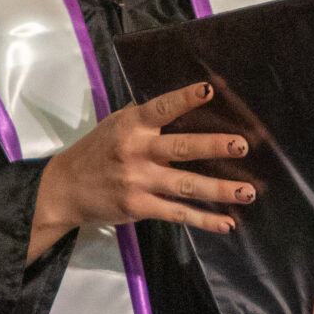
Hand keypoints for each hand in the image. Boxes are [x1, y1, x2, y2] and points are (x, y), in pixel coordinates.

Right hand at [30, 82, 254, 259]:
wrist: (65, 188)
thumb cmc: (96, 151)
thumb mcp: (115, 124)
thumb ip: (145, 117)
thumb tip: (181, 103)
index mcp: (132, 125)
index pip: (162, 108)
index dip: (186, 98)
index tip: (210, 90)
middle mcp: (136, 151)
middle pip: (181, 148)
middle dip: (214, 146)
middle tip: (243, 145)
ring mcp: (138, 181)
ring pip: (186, 185)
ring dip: (220, 189)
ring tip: (248, 192)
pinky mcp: (139, 207)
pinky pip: (177, 213)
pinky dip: (203, 220)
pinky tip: (226, 223)